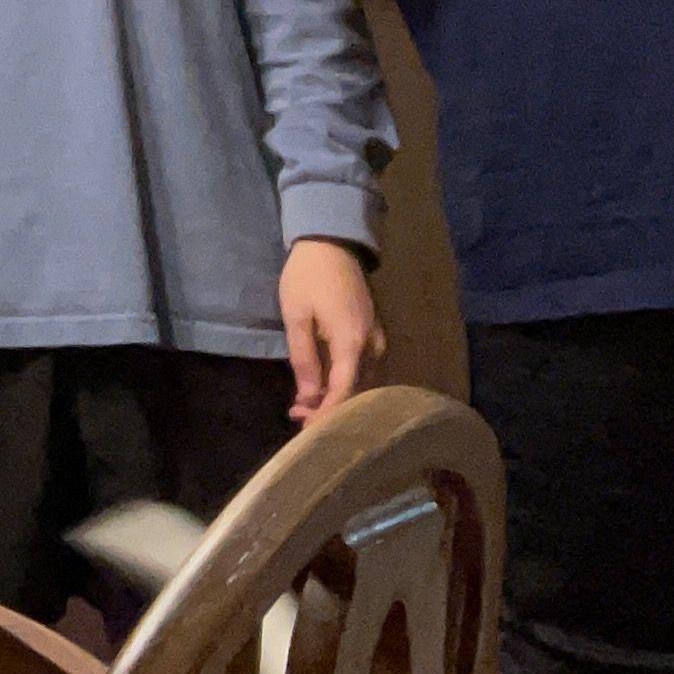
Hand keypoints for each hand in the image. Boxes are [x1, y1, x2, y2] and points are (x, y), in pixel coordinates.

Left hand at [280, 239, 383, 420]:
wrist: (331, 242)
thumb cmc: (308, 276)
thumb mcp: (296, 315)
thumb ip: (304, 358)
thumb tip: (310, 397)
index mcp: (353, 341)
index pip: (345, 391)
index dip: (327, 414)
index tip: (307, 430)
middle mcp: (372, 345)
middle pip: (356, 390)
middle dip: (328, 409)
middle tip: (298, 417)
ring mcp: (376, 339)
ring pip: (360, 381)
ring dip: (335, 396)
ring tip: (304, 406)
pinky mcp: (373, 333)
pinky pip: (362, 368)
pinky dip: (343, 381)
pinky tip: (322, 386)